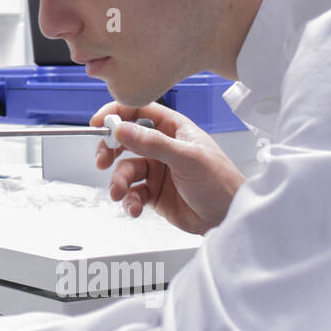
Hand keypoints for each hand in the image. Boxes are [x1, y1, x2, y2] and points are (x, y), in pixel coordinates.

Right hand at [90, 101, 245, 234]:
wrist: (230, 219)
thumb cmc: (222, 184)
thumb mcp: (187, 158)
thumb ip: (153, 143)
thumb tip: (123, 129)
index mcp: (174, 129)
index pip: (139, 111)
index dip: (117, 114)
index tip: (100, 123)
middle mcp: (163, 147)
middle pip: (125, 140)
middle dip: (111, 150)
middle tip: (102, 160)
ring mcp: (158, 170)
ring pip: (126, 169)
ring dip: (119, 181)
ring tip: (121, 193)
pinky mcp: (154, 192)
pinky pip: (132, 192)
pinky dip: (129, 200)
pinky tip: (135, 207)